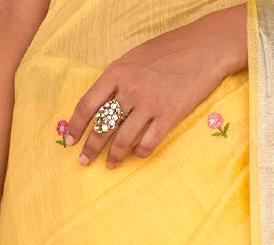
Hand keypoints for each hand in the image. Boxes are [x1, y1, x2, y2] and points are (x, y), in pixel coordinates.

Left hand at [65, 6, 246, 168]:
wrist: (203, 49)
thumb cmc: (169, 50)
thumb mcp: (134, 58)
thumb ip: (118, 78)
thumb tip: (104, 101)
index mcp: (116, 73)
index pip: (87, 104)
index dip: (76, 125)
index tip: (70, 140)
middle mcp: (129, 90)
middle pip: (102, 126)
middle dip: (91, 147)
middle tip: (84, 161)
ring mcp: (149, 104)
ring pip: (123, 139)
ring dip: (114, 156)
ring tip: (110, 165)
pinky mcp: (169, 116)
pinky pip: (148, 143)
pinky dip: (139, 153)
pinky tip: (136, 155)